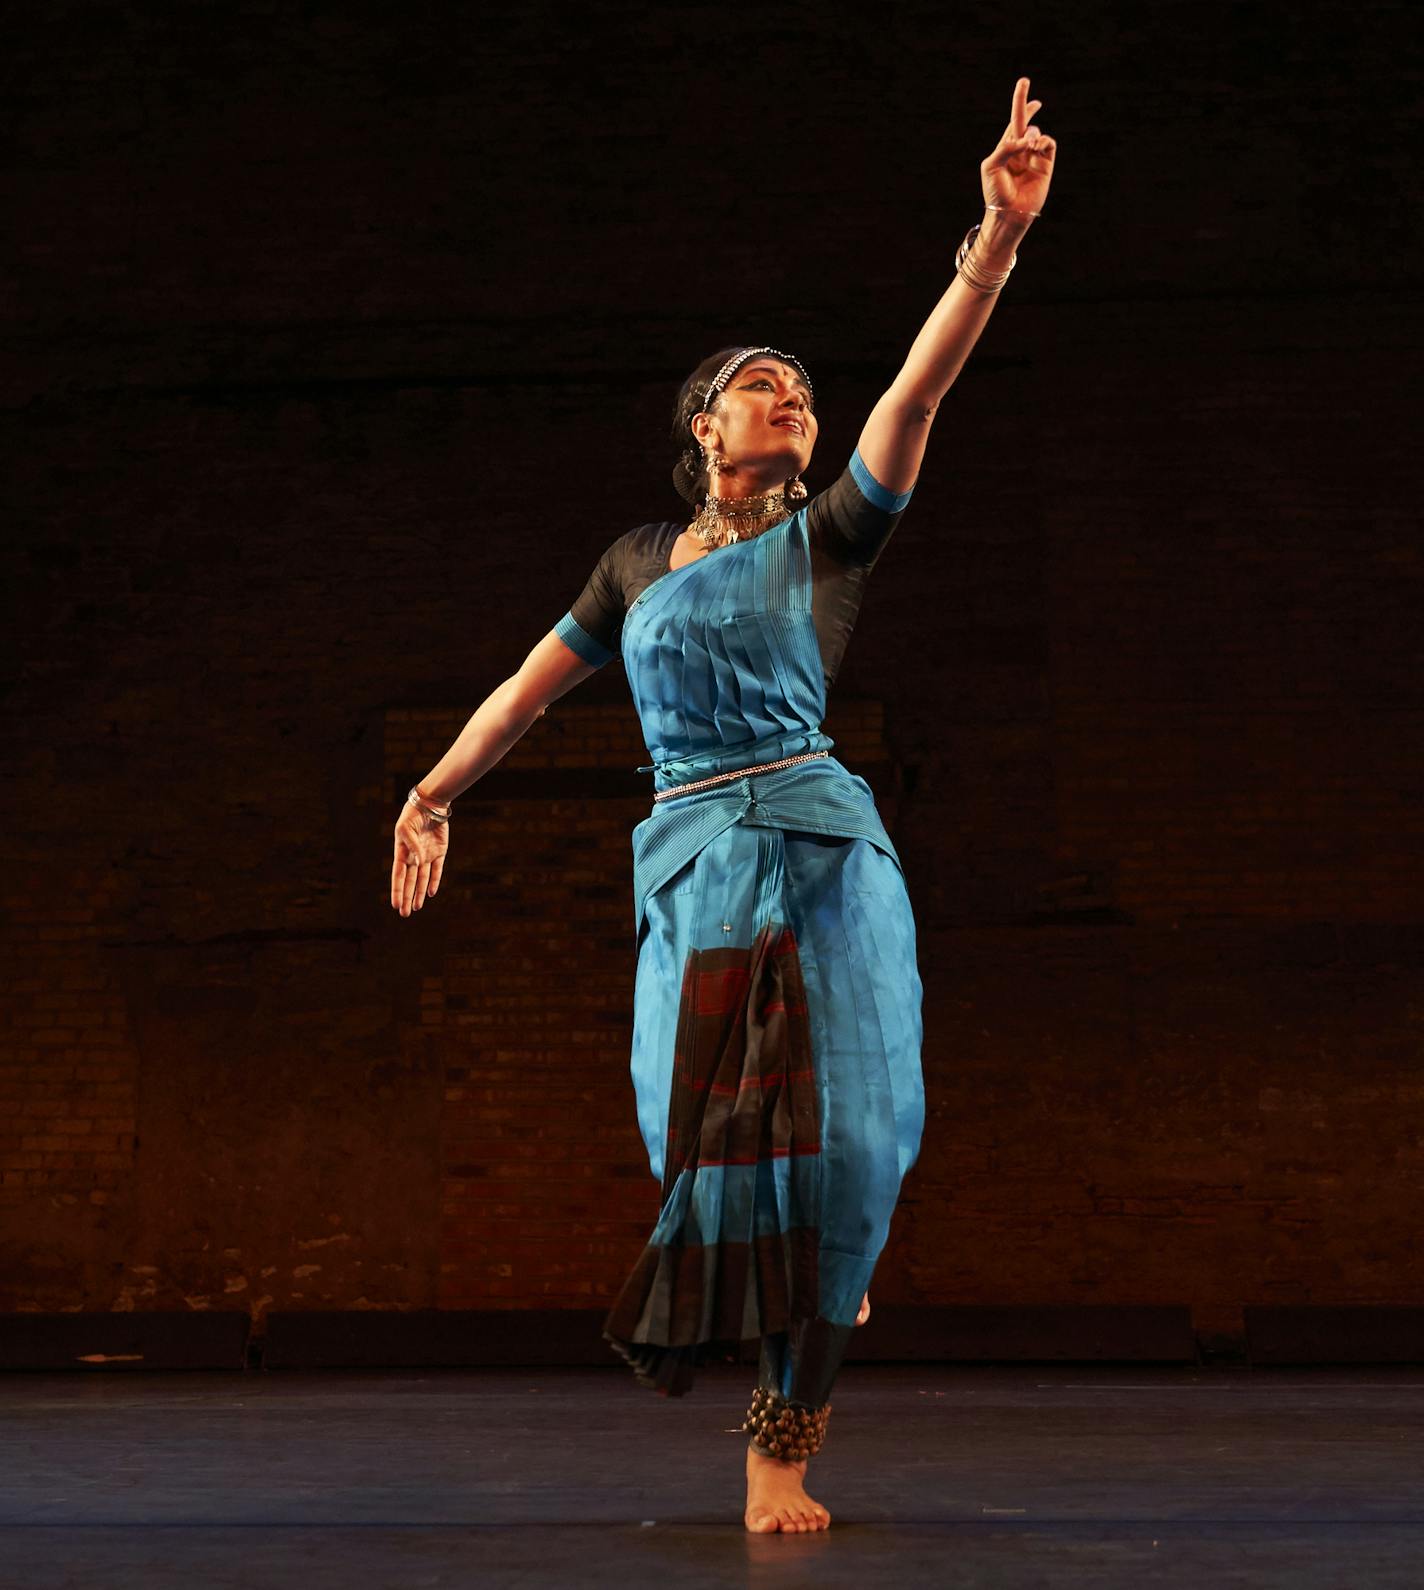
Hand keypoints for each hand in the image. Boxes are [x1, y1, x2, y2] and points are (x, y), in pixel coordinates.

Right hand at [390, 799, 448, 917]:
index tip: (395, 904)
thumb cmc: (413, 815)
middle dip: (407, 897)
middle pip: (410, 881)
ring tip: (416, 907)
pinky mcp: (440, 852)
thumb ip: (412, 846)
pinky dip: (434, 881)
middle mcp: (414, 856)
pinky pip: (437, 870)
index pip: (398, 876)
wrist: (430, 804)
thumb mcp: (406, 828)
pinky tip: (431, 893)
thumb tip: (419, 863)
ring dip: (420, 893)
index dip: (397, 890)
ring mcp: (427, 855)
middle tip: (404, 914)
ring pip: (423, 879)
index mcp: (402, 852)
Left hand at [981, 76, 1056, 217]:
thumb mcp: (991, 166)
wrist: (1009, 212)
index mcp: (1005, 149)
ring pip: (1036, 133)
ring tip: (1028, 148)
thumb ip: (1005, 147)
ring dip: (1031, 136)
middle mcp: (1020, 150)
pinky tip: (1035, 147)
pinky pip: (1048, 144)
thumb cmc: (995, 192)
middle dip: (1026, 104)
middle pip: (1025, 121)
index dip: (1019, 104)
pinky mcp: (1046, 164)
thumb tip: (1027, 138)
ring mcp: (1034, 157)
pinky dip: (1042, 141)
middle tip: (1024, 81)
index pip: (1013, 123)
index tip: (1024, 83)